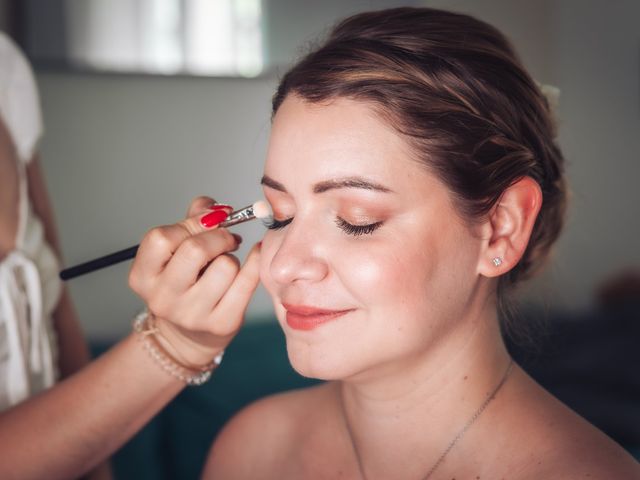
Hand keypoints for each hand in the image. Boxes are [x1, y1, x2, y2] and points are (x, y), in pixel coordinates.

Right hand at [128, 196, 260, 365]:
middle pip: (195, 250)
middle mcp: (163, 298)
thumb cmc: (184, 284)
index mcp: (143, 277)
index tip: (209, 221)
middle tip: (226, 238)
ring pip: (225, 266)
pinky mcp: (222, 324)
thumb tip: (215, 208)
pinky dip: (255, 261)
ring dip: (231, 257)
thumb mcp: (175, 255)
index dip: (190, 223)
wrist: (189, 337)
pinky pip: (247, 281)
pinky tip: (256, 254)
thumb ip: (191, 221)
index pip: (161, 238)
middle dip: (218, 236)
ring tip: (225, 264)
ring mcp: (192, 314)